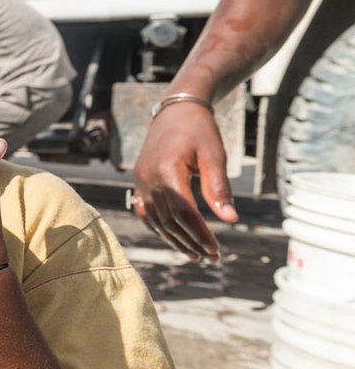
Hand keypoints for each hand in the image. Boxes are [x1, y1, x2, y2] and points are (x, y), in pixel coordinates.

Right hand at [132, 103, 237, 261]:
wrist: (176, 110)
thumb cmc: (199, 130)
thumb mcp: (214, 156)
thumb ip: (219, 188)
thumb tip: (229, 220)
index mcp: (166, 171)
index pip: (184, 213)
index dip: (200, 234)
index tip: (216, 250)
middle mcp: (148, 179)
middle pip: (169, 221)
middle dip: (191, 242)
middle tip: (212, 259)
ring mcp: (140, 182)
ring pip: (156, 220)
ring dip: (175, 240)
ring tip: (195, 255)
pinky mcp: (140, 182)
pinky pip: (146, 212)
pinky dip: (160, 228)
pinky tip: (173, 239)